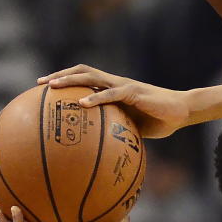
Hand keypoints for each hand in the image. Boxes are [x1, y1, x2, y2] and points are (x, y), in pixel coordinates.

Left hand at [38, 65, 189, 137]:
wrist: (182, 112)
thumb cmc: (160, 120)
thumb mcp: (133, 127)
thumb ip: (117, 131)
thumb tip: (99, 150)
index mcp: (114, 89)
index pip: (86, 78)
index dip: (66, 80)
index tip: (45, 88)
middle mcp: (116, 83)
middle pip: (83, 72)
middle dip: (60, 75)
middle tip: (40, 83)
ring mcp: (124, 86)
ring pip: (91, 77)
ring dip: (70, 80)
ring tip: (53, 86)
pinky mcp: (133, 92)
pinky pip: (110, 93)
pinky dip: (94, 98)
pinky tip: (81, 104)